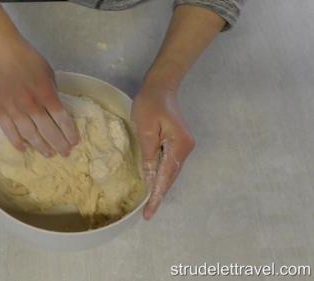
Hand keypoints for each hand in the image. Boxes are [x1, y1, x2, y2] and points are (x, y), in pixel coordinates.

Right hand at [0, 39, 78, 156]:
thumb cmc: (25, 57)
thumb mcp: (47, 71)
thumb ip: (52, 91)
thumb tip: (54, 106)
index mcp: (45, 93)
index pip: (61, 118)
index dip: (69, 132)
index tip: (75, 141)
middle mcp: (30, 104)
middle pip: (48, 130)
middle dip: (59, 144)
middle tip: (65, 152)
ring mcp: (13, 109)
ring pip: (29, 134)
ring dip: (41, 146)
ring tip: (49, 153)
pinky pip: (9, 131)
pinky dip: (18, 141)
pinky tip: (25, 148)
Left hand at [132, 81, 194, 219]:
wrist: (161, 86)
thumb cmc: (150, 104)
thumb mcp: (145, 130)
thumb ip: (149, 156)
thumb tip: (149, 179)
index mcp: (179, 146)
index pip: (166, 176)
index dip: (157, 195)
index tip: (149, 212)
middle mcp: (186, 149)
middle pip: (170, 177)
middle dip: (159, 195)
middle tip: (148, 214)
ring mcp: (183, 147)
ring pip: (170, 172)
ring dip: (160, 186)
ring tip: (150, 204)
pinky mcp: (178, 143)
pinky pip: (169, 164)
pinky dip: (161, 175)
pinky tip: (154, 184)